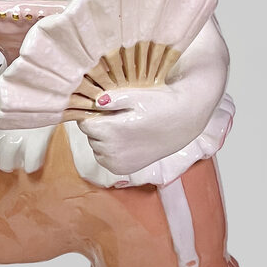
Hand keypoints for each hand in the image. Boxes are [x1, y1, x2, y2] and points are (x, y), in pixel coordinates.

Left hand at [78, 84, 212, 175]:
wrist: (182, 123)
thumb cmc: (159, 105)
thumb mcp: (135, 96)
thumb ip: (111, 99)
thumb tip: (94, 102)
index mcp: (110, 131)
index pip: (84, 123)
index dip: (92, 113)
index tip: (105, 108)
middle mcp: (111, 151)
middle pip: (90, 135)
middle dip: (98, 126)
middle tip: (118, 116)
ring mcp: (117, 163)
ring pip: (96, 148)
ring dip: (102, 139)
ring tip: (124, 128)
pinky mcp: (123, 170)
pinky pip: (104, 159)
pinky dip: (109, 151)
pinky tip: (125, 140)